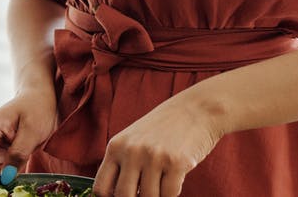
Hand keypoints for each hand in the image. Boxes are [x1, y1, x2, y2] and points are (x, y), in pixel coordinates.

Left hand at [91, 94, 223, 196]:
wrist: (196, 109)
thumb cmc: (163, 130)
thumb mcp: (133, 141)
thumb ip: (122, 165)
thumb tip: (116, 196)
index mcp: (116, 147)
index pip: (101, 188)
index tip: (122, 196)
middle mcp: (132, 151)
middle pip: (123, 196)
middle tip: (145, 192)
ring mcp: (154, 157)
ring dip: (157, 196)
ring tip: (162, 182)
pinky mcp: (177, 162)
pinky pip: (170, 194)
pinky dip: (172, 192)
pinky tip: (174, 178)